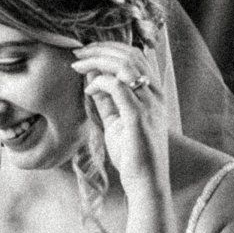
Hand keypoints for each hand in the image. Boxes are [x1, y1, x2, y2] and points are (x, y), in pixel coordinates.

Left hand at [74, 41, 170, 195]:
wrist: (146, 184)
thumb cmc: (133, 155)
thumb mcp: (117, 122)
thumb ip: (107, 101)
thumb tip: (92, 79)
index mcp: (154, 93)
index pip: (136, 56)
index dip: (111, 48)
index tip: (87, 52)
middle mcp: (155, 95)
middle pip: (131, 55)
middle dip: (101, 49)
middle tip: (78, 52)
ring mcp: (150, 105)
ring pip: (126, 65)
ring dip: (98, 60)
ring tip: (79, 64)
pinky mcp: (139, 118)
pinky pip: (120, 87)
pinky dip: (101, 82)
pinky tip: (89, 88)